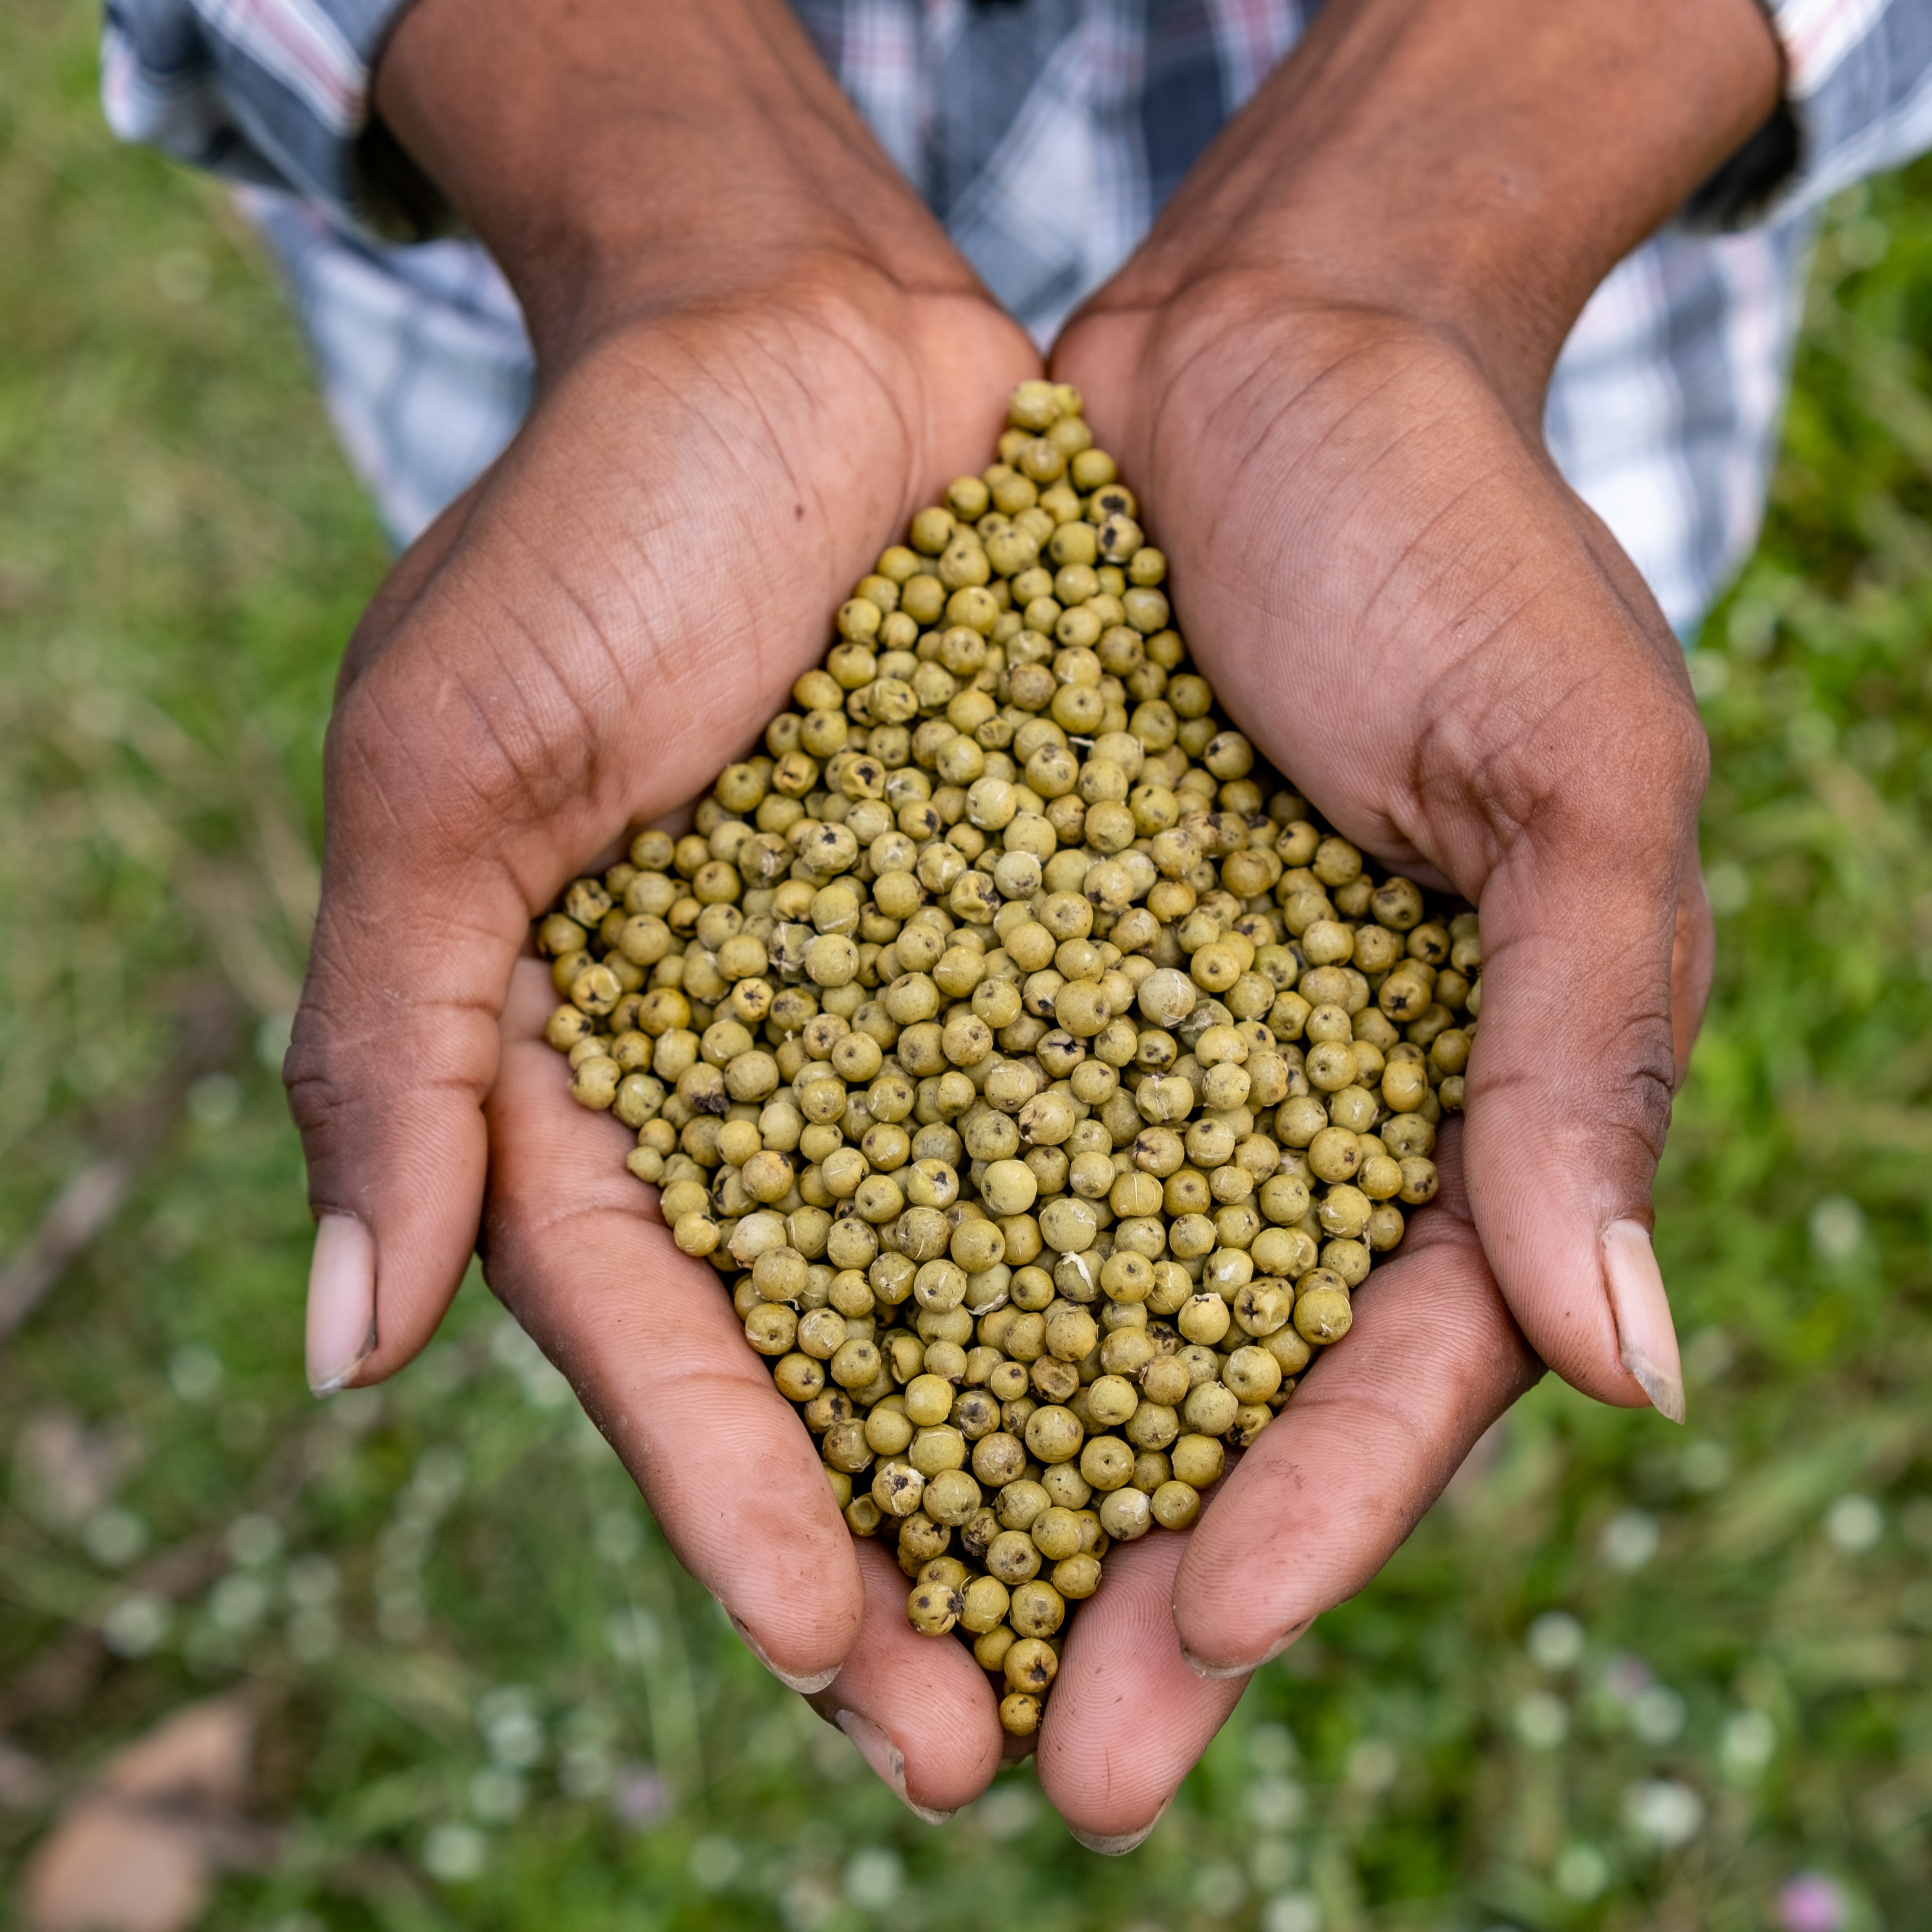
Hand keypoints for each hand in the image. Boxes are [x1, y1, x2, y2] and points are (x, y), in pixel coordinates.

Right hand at [285, 0, 1037, 1708]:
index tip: (835, 1652)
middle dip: (905, 1552)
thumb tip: (345, 1345)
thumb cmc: (596, 528)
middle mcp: (759, 1079)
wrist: (793, 347)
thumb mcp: (448, 769)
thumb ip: (401, 1044)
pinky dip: (1166, 1250)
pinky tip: (1247, 1380)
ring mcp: (910, 1022)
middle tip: (1001, 1746)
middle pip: (827, 1359)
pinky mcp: (1045, 939)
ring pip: (984, 1283)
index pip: (653, 1335)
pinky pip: (1113, 1120)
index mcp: (584, 1072)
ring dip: (1059, 1458)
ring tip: (1161, 1628)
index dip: (732, 1500)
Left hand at [1010, 0, 1780, 1839]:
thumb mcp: (1578, 778)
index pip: (1389, 1376)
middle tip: (1008, 1770)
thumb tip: (1621, 1358)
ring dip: (962, 1486)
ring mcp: (1122, 1052)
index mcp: (1452, 1116)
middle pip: (1198, 1399)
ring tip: (862, 1660)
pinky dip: (859, 1269)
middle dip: (1117, 1585)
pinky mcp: (988, 964)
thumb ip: (1583, 1049)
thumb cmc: (1457, 548)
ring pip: (1043, 1315)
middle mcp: (1276, 1120)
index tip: (1183, 1656)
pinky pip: (917, 1143)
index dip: (1300, 1527)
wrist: (1266, 370)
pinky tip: (781, 1397)